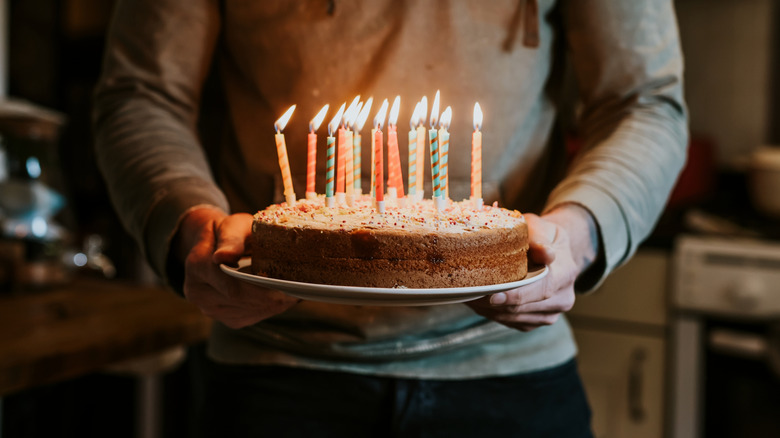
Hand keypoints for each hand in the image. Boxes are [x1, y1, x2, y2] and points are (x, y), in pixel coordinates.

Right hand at [175, 208, 299, 328]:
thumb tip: (223, 256)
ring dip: (274, 304)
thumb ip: (231, 239)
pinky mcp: (224, 317)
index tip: (289, 287)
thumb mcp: (232, 225)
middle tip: (302, 290)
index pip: (233, 285)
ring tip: (295, 291)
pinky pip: (251, 317)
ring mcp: (209, 308)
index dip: (263, 289)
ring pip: (250, 312)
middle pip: (243, 301)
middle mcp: (198, 292)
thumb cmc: (229, 231)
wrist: (214, 244)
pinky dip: (270, 308)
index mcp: (198, 266)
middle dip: (273, 297)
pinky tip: (283, 297)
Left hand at [467, 204, 597, 331]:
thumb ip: (539, 238)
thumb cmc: (542, 235)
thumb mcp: (540, 227)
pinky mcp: (538, 320)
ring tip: (469, 297)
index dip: (516, 295)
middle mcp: (562, 298)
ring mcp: (551, 313)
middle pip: (524, 308)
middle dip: (494, 304)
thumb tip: (545, 253)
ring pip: (516, 318)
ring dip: (490, 311)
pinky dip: (494, 314)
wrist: (555, 251)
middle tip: (469, 294)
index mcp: (566, 273)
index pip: (542, 289)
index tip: (493, 297)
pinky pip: (513, 322)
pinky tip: (479, 302)